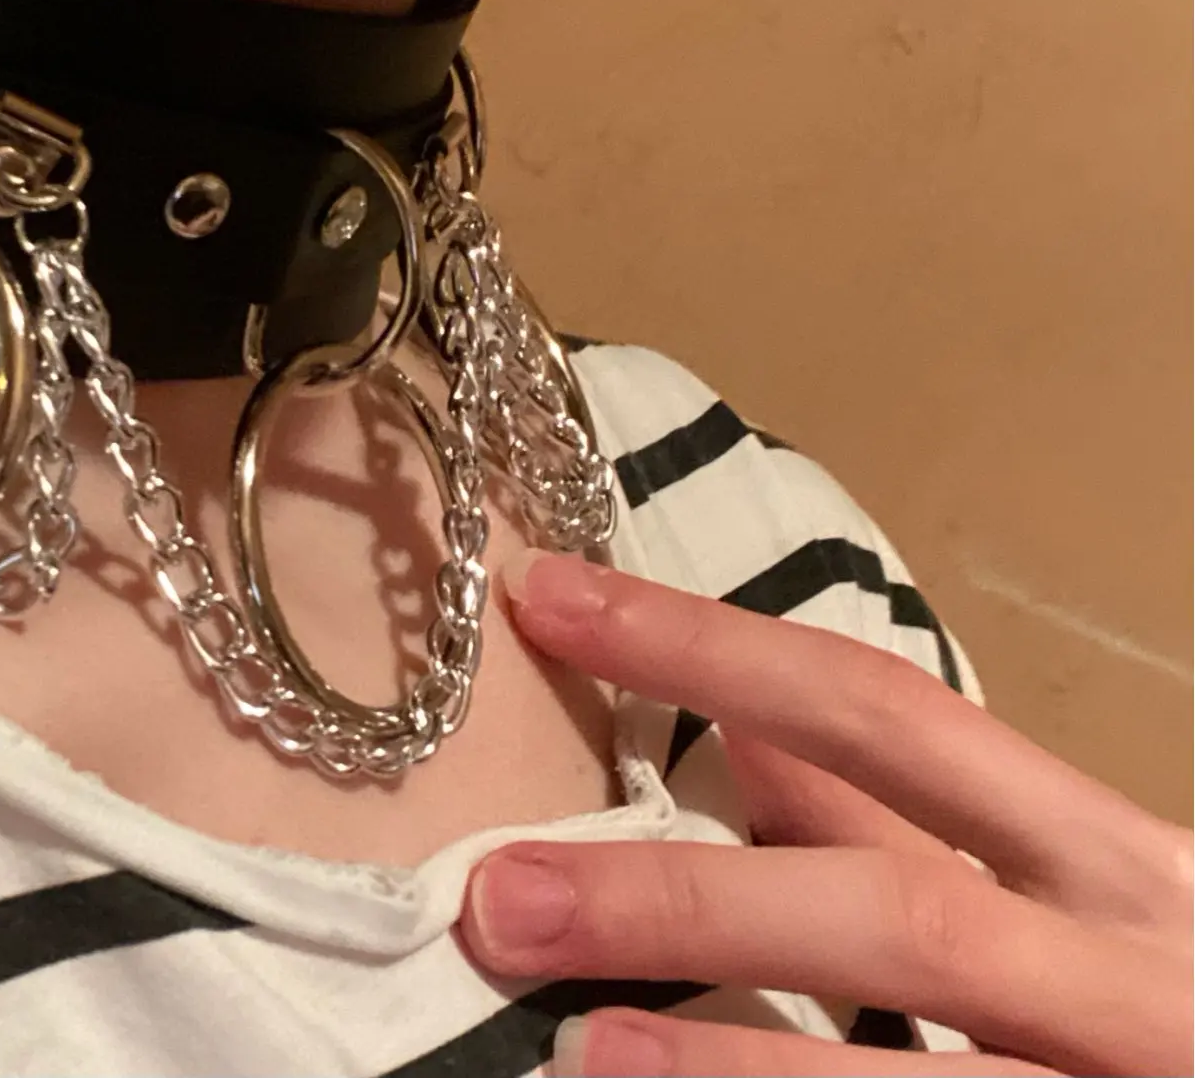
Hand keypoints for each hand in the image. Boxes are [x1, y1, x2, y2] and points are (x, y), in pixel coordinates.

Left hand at [459, 556, 1191, 1075]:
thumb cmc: (1184, 1000)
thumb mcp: (1080, 893)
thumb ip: (912, 825)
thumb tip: (747, 739)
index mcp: (1106, 859)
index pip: (885, 711)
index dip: (709, 647)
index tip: (551, 598)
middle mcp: (1128, 974)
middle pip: (896, 913)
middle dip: (690, 901)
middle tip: (501, 898)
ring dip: (734, 1073)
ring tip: (578, 1056)